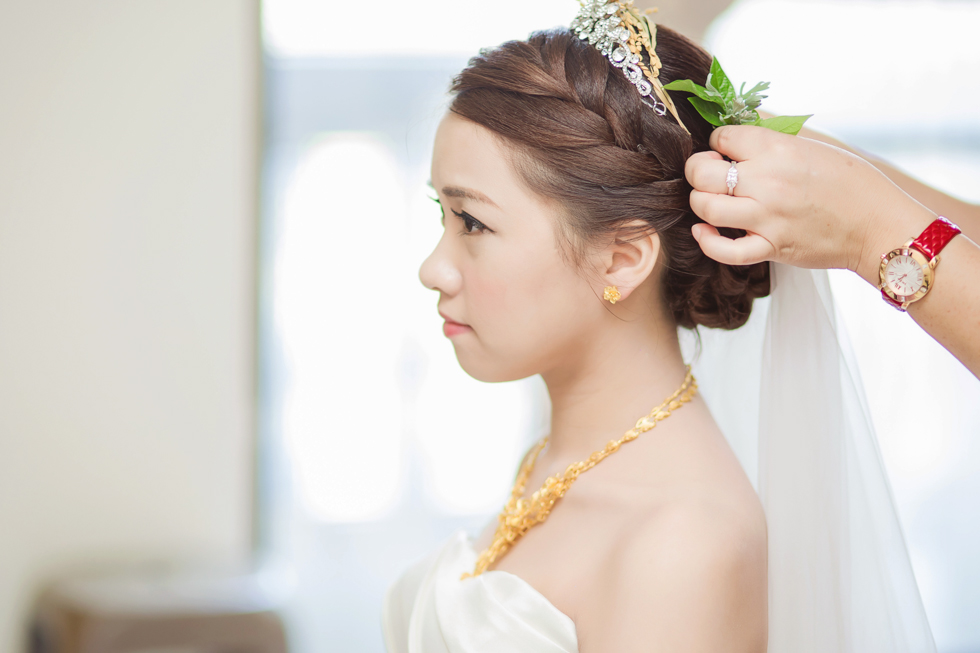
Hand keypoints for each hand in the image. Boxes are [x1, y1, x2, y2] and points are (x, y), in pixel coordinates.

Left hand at [684, 125, 934, 284]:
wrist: (879, 224)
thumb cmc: (850, 182)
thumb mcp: (813, 146)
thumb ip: (772, 140)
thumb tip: (737, 127)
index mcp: (778, 149)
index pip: (722, 137)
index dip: (718, 143)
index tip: (726, 151)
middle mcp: (768, 181)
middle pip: (702, 172)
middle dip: (697, 170)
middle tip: (709, 174)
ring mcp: (767, 217)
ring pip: (705, 207)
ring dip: (700, 202)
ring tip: (710, 200)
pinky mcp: (771, 247)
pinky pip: (725, 250)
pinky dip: (707, 241)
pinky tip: (704, 230)